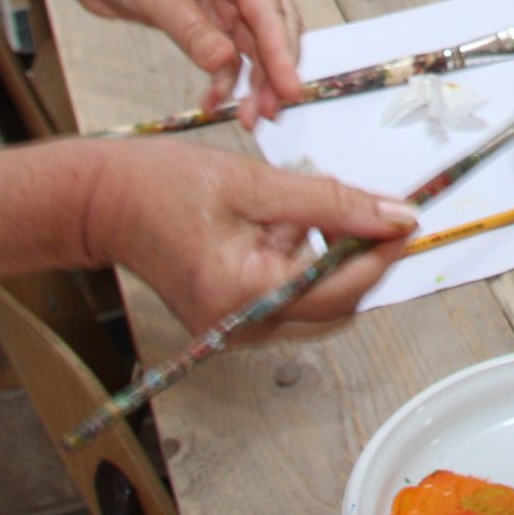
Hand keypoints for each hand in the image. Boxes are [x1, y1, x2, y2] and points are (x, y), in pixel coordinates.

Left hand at [55, 0, 304, 119]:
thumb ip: (192, 29)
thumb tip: (226, 63)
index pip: (269, 6)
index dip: (281, 50)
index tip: (289, 86)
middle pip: (272, 29)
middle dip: (275, 70)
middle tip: (274, 109)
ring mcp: (222, 1)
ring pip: (253, 49)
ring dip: (254, 83)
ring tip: (251, 117)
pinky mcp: (202, 23)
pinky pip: (225, 58)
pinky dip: (223, 82)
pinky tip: (214, 102)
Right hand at [85, 141, 416, 336]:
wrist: (104, 202)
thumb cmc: (163, 186)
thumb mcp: (258, 184)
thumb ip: (333, 202)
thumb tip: (394, 216)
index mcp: (248, 294)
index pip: (344, 286)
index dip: (384, 251)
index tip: (409, 219)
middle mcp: (243, 326)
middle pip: (338, 305)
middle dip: (362, 258)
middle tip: (372, 212)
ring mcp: (236, 330)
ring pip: (318, 306)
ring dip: (330, 261)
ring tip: (302, 212)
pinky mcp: (232, 321)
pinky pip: (290, 301)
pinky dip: (302, 266)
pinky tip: (280, 227)